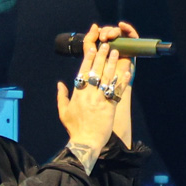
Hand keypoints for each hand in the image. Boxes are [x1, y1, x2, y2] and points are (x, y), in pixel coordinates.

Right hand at [55, 24, 121, 158]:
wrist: (86, 142)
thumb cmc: (74, 128)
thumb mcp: (63, 112)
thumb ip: (62, 96)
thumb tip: (60, 83)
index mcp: (77, 94)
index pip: (83, 71)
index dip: (88, 58)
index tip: (92, 47)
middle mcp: (89, 94)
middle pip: (96, 71)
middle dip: (101, 56)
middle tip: (106, 44)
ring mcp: (100, 100)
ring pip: (107, 78)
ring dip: (112, 63)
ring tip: (116, 52)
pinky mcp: (110, 107)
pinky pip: (117, 91)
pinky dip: (122, 81)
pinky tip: (126, 71)